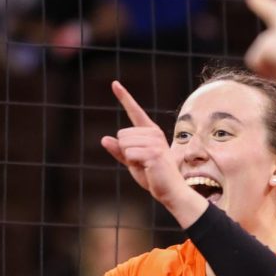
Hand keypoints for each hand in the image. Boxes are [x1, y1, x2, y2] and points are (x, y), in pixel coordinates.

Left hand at [102, 81, 194, 210]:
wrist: (171, 191)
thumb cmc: (153, 176)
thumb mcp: (132, 162)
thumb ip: (119, 151)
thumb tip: (103, 139)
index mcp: (150, 132)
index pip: (135, 111)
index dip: (124, 97)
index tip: (114, 83)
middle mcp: (153, 133)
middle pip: (121, 134)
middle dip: (126, 151)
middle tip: (142, 162)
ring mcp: (155, 142)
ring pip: (124, 144)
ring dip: (130, 158)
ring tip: (146, 165)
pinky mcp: (154, 153)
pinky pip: (129, 154)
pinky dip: (133, 163)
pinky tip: (148, 168)